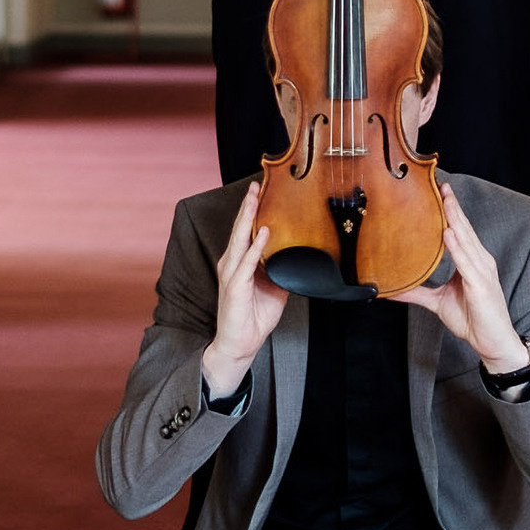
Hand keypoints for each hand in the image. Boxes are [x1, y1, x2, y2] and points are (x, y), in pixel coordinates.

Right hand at [201, 181, 285, 396]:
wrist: (240, 344)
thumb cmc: (254, 317)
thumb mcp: (276, 289)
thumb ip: (282, 269)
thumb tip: (297, 256)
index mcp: (240, 263)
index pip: (246, 231)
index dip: (252, 211)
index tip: (260, 191)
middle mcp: (232, 264)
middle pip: (240, 229)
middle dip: (248, 206)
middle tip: (255, 185)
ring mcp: (232, 275)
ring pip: (240, 240)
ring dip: (248, 218)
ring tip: (254, 199)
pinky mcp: (235, 287)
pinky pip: (247, 263)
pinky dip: (256, 247)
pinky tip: (263, 233)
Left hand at [398, 185, 528, 373]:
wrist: (493, 342)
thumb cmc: (473, 320)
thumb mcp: (438, 302)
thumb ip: (418, 292)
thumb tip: (392, 289)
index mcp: (471, 262)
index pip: (460, 231)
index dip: (450, 212)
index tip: (439, 193)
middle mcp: (479, 261)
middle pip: (464, 228)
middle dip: (452, 207)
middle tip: (441, 186)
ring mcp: (482, 271)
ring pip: (466, 240)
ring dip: (455, 219)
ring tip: (445, 201)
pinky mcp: (481, 285)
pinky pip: (467, 262)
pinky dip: (458, 247)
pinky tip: (449, 234)